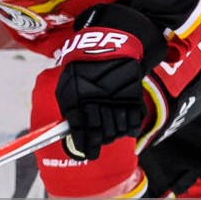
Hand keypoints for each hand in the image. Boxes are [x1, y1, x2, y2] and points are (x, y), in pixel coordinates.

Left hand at [54, 4, 165, 158]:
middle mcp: (96, 104)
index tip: (88, 154)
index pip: (81, 133)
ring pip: (117, 131)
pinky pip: (133, 122)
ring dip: (114, 135)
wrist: (108, 45)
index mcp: (76, 101)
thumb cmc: (83, 67)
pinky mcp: (131, 98)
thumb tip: (72, 131)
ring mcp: (115, 101)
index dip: (85, 146)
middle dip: (100, 142)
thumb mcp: (67, 86)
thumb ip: (70, 110)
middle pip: (101, 135)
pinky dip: (130, 128)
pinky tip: (124, 125)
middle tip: (98, 143)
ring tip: (110, 131)